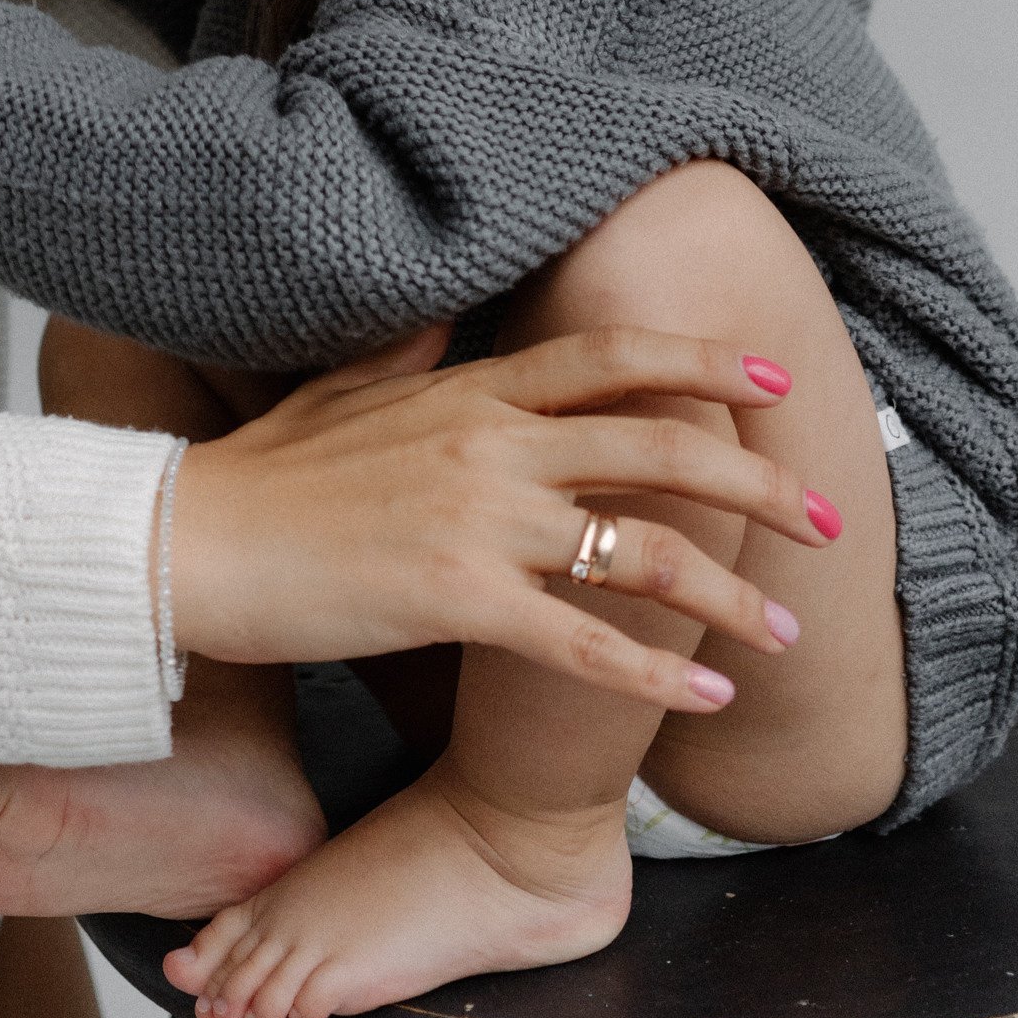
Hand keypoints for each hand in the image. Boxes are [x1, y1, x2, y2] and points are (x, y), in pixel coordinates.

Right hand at [167, 326, 839, 715]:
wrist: (190, 544)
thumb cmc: (262, 476)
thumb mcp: (341, 391)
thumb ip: (408, 358)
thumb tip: (442, 320)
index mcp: (469, 389)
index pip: (610, 359)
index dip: (700, 362)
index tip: (772, 377)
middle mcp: (489, 442)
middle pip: (658, 445)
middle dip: (758, 481)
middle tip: (827, 514)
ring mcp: (477, 518)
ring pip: (640, 547)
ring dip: (729, 590)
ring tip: (785, 631)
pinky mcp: (455, 599)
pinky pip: (582, 642)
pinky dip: (656, 674)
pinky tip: (708, 697)